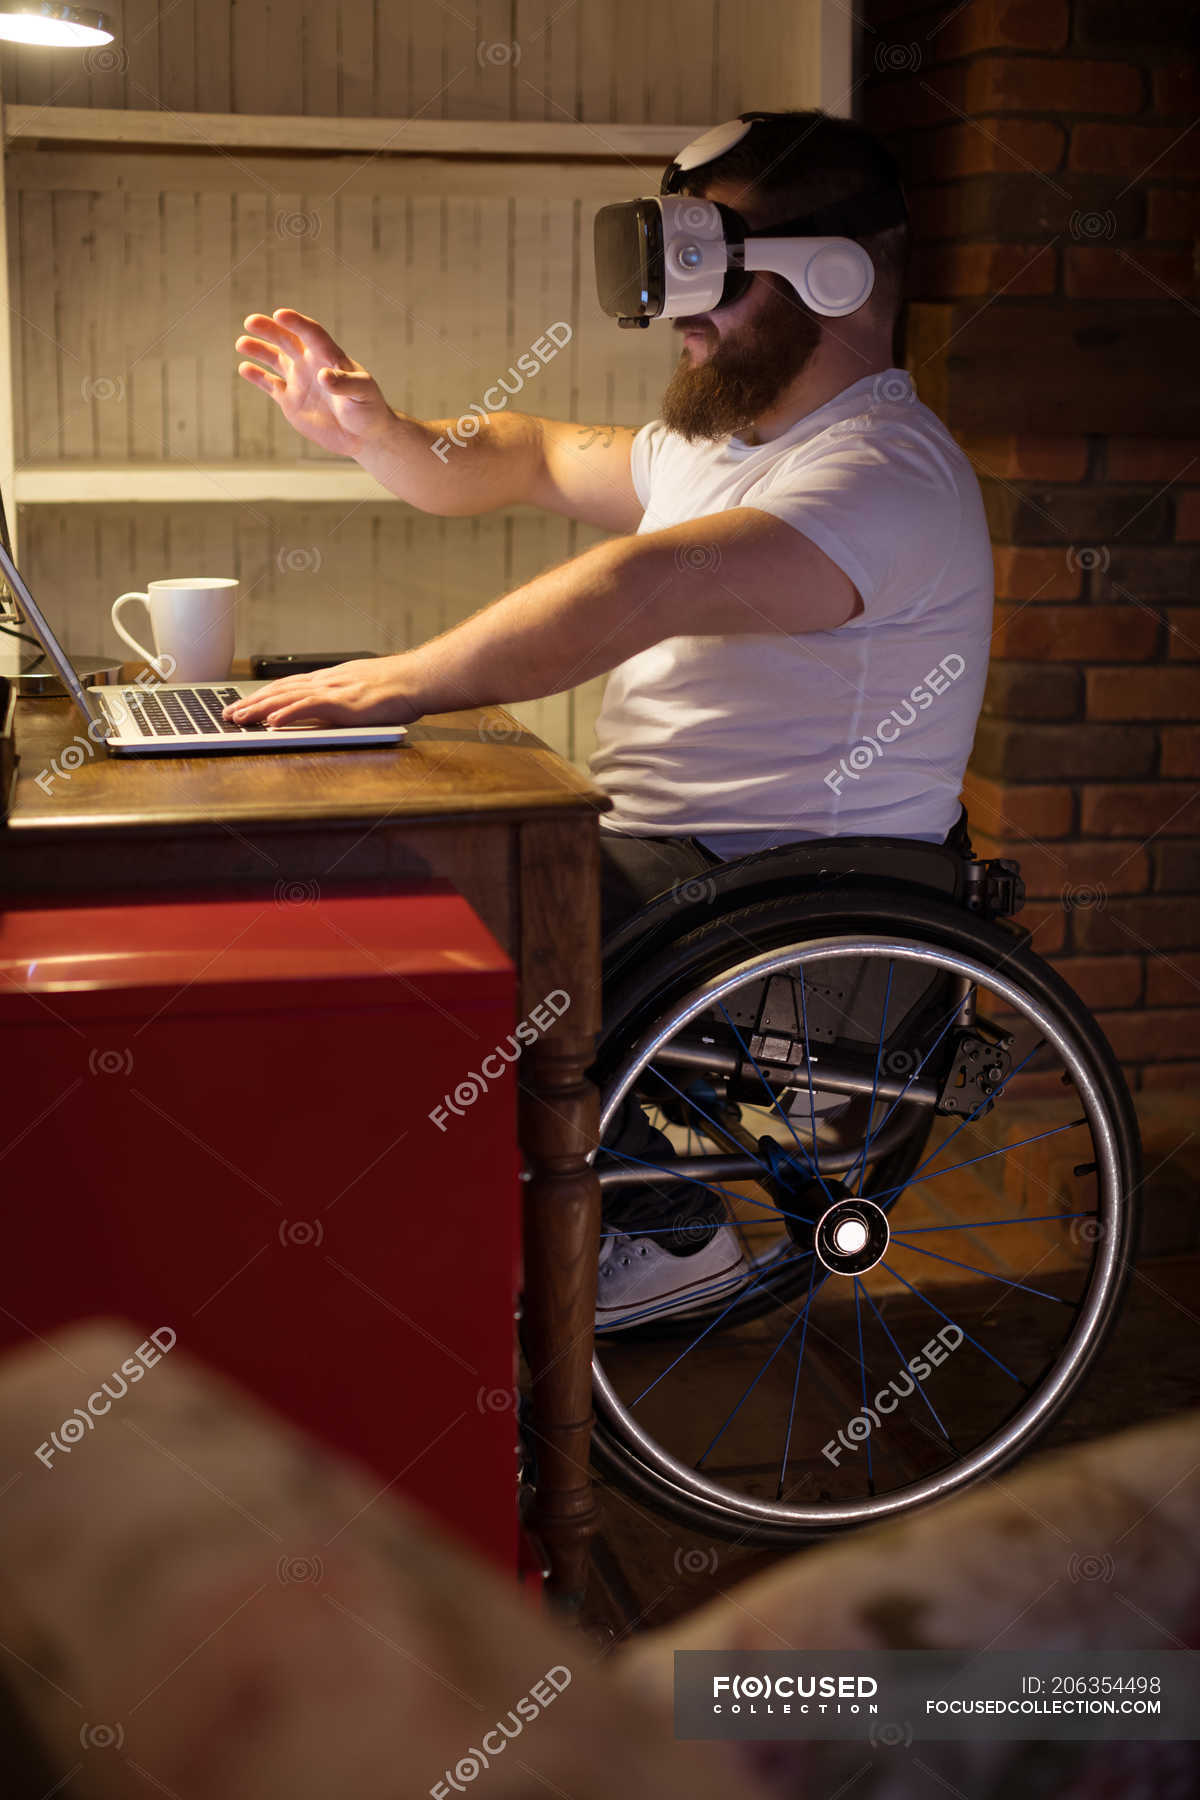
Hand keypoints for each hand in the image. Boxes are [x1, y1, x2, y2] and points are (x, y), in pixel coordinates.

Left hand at [222, 657, 424, 728]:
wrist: (418, 679)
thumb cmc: (398, 687)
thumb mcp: (362, 690)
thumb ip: (341, 699)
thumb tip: (326, 711)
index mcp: (330, 679)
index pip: (287, 686)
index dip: (262, 695)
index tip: (242, 704)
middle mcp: (326, 681)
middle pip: (279, 690)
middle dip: (251, 702)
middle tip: (228, 714)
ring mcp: (334, 690)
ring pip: (288, 697)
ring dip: (260, 708)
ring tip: (240, 718)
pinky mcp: (344, 702)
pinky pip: (310, 707)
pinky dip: (289, 713)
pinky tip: (272, 720)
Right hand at [235, 309, 393, 457]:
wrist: (364, 435)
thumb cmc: (369, 409)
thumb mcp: (363, 394)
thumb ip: (345, 384)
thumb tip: (322, 376)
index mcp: (330, 357)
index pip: (312, 334)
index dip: (296, 323)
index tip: (280, 314)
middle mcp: (311, 364)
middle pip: (287, 340)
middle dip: (269, 330)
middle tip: (250, 321)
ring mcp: (300, 381)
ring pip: (275, 359)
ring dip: (259, 349)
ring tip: (242, 342)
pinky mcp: (291, 400)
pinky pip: (270, 384)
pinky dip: (257, 377)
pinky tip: (244, 368)